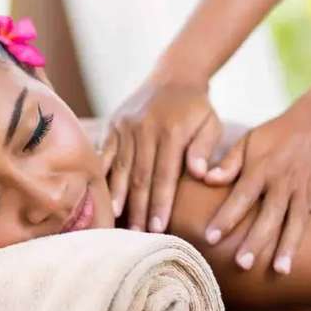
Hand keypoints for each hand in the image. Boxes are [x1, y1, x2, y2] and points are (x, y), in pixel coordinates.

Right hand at [99, 73, 222, 231]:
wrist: (174, 75)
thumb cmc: (197, 108)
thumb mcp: (211, 123)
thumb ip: (205, 149)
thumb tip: (201, 174)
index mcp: (171, 131)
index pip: (165, 175)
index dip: (161, 203)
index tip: (159, 229)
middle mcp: (144, 129)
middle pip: (139, 177)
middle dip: (139, 209)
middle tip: (137, 236)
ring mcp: (125, 127)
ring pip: (119, 169)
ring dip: (117, 198)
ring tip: (117, 223)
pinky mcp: (113, 126)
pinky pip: (104, 155)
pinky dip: (101, 177)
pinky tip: (99, 197)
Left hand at [202, 96, 310, 273]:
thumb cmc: (275, 135)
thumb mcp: (248, 142)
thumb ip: (228, 164)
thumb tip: (205, 179)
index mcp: (262, 169)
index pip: (241, 196)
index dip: (226, 217)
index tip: (210, 237)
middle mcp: (285, 182)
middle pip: (269, 215)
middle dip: (256, 240)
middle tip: (242, 264)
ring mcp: (308, 191)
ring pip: (298, 222)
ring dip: (289, 246)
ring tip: (280, 270)